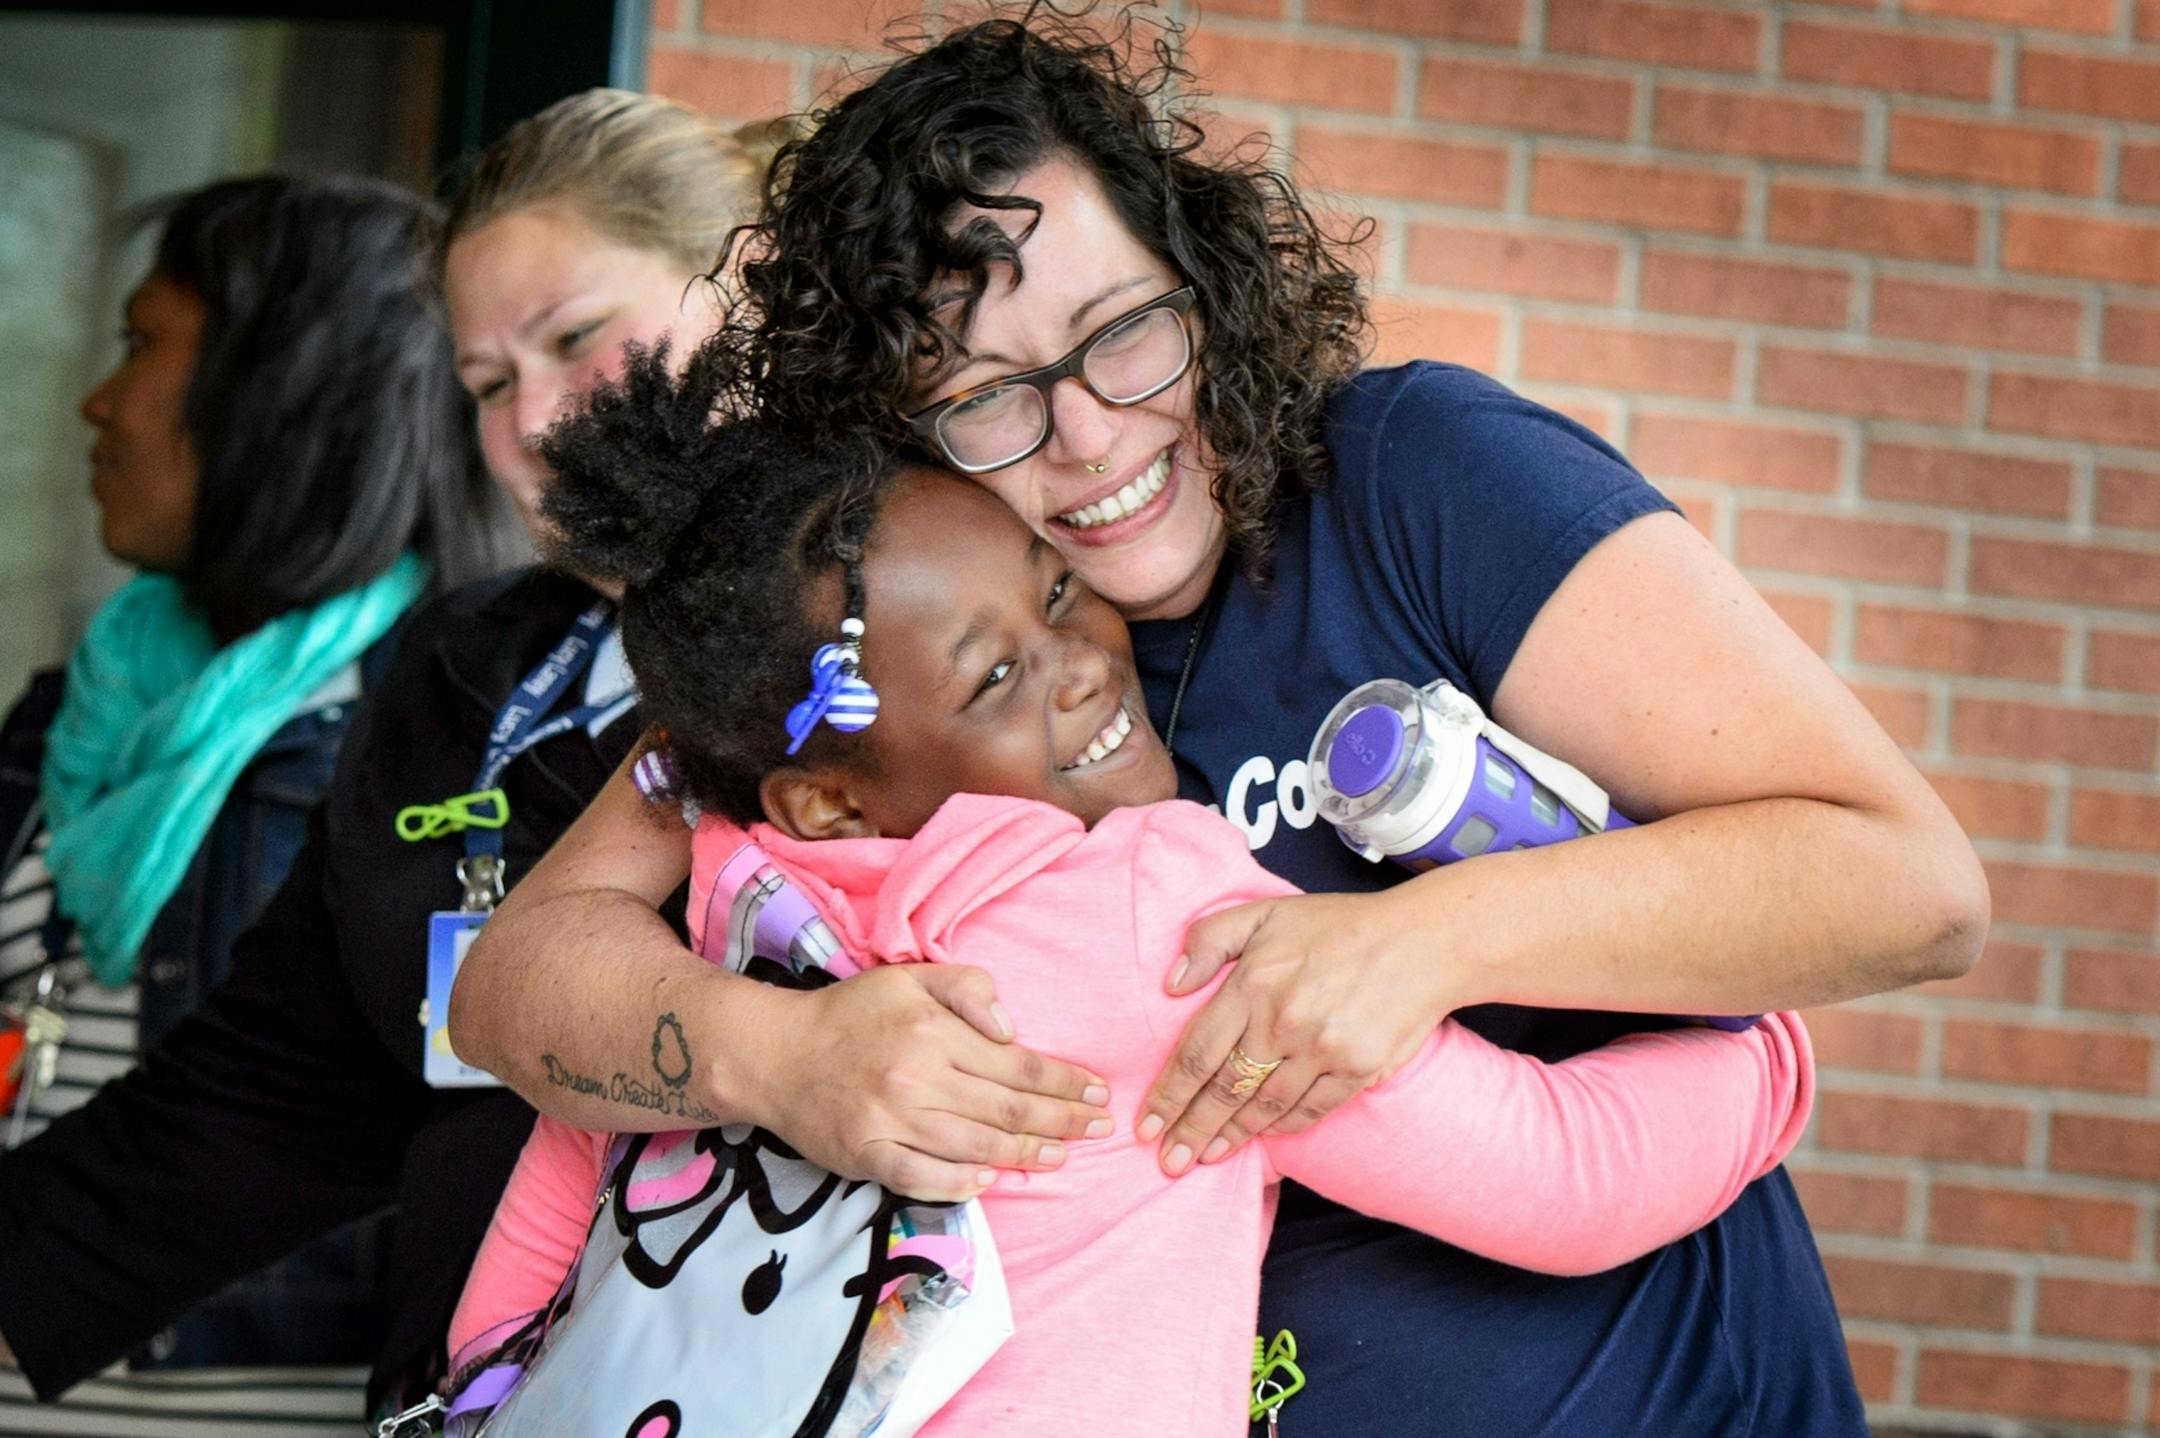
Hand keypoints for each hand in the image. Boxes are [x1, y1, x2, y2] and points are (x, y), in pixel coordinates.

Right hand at [745, 964, 1113, 1201]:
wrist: (774, 1053)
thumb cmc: (850, 1013)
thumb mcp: (908, 976)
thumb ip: (967, 988)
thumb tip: (1012, 1028)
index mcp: (931, 1031)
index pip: (1016, 1063)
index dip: (1064, 1080)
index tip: (1097, 1091)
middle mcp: (915, 1077)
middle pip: (1006, 1108)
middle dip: (1061, 1120)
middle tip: (1099, 1128)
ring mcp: (889, 1121)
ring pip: (975, 1144)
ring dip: (1025, 1153)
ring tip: (1061, 1156)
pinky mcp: (866, 1156)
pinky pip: (923, 1177)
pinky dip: (962, 1181)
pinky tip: (993, 1178)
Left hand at [1138, 889, 1460, 1174]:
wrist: (1425, 941)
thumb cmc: (1341, 925)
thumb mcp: (1266, 912)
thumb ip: (1210, 938)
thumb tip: (1171, 985)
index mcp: (1253, 984)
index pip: (1197, 1051)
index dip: (1168, 1094)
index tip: (1146, 1124)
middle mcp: (1282, 1022)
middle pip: (1223, 1089)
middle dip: (1189, 1129)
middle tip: (1166, 1161)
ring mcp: (1322, 1049)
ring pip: (1264, 1106)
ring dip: (1231, 1136)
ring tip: (1205, 1156)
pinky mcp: (1357, 1069)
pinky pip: (1310, 1110)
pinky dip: (1283, 1128)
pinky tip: (1262, 1138)